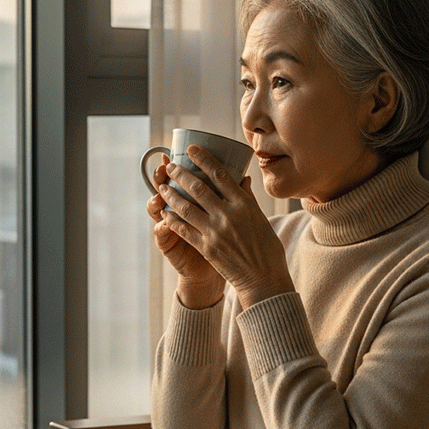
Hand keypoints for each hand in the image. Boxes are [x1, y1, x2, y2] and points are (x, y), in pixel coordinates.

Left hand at [155, 145, 293, 309]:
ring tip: (161, 186)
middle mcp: (228, 215)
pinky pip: (183, 229)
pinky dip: (172, 219)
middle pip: (198, 188)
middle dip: (180, 174)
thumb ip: (247, 198)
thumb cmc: (266, 249)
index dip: (203, 159)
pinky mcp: (205, 247)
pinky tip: (164, 212)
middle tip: (169, 166)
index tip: (192, 149)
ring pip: (186, 207)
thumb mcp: (260, 218)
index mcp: (244, 204)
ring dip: (171, 194)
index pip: (220, 175)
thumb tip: (242, 178)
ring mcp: (215, 231)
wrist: (263, 280)